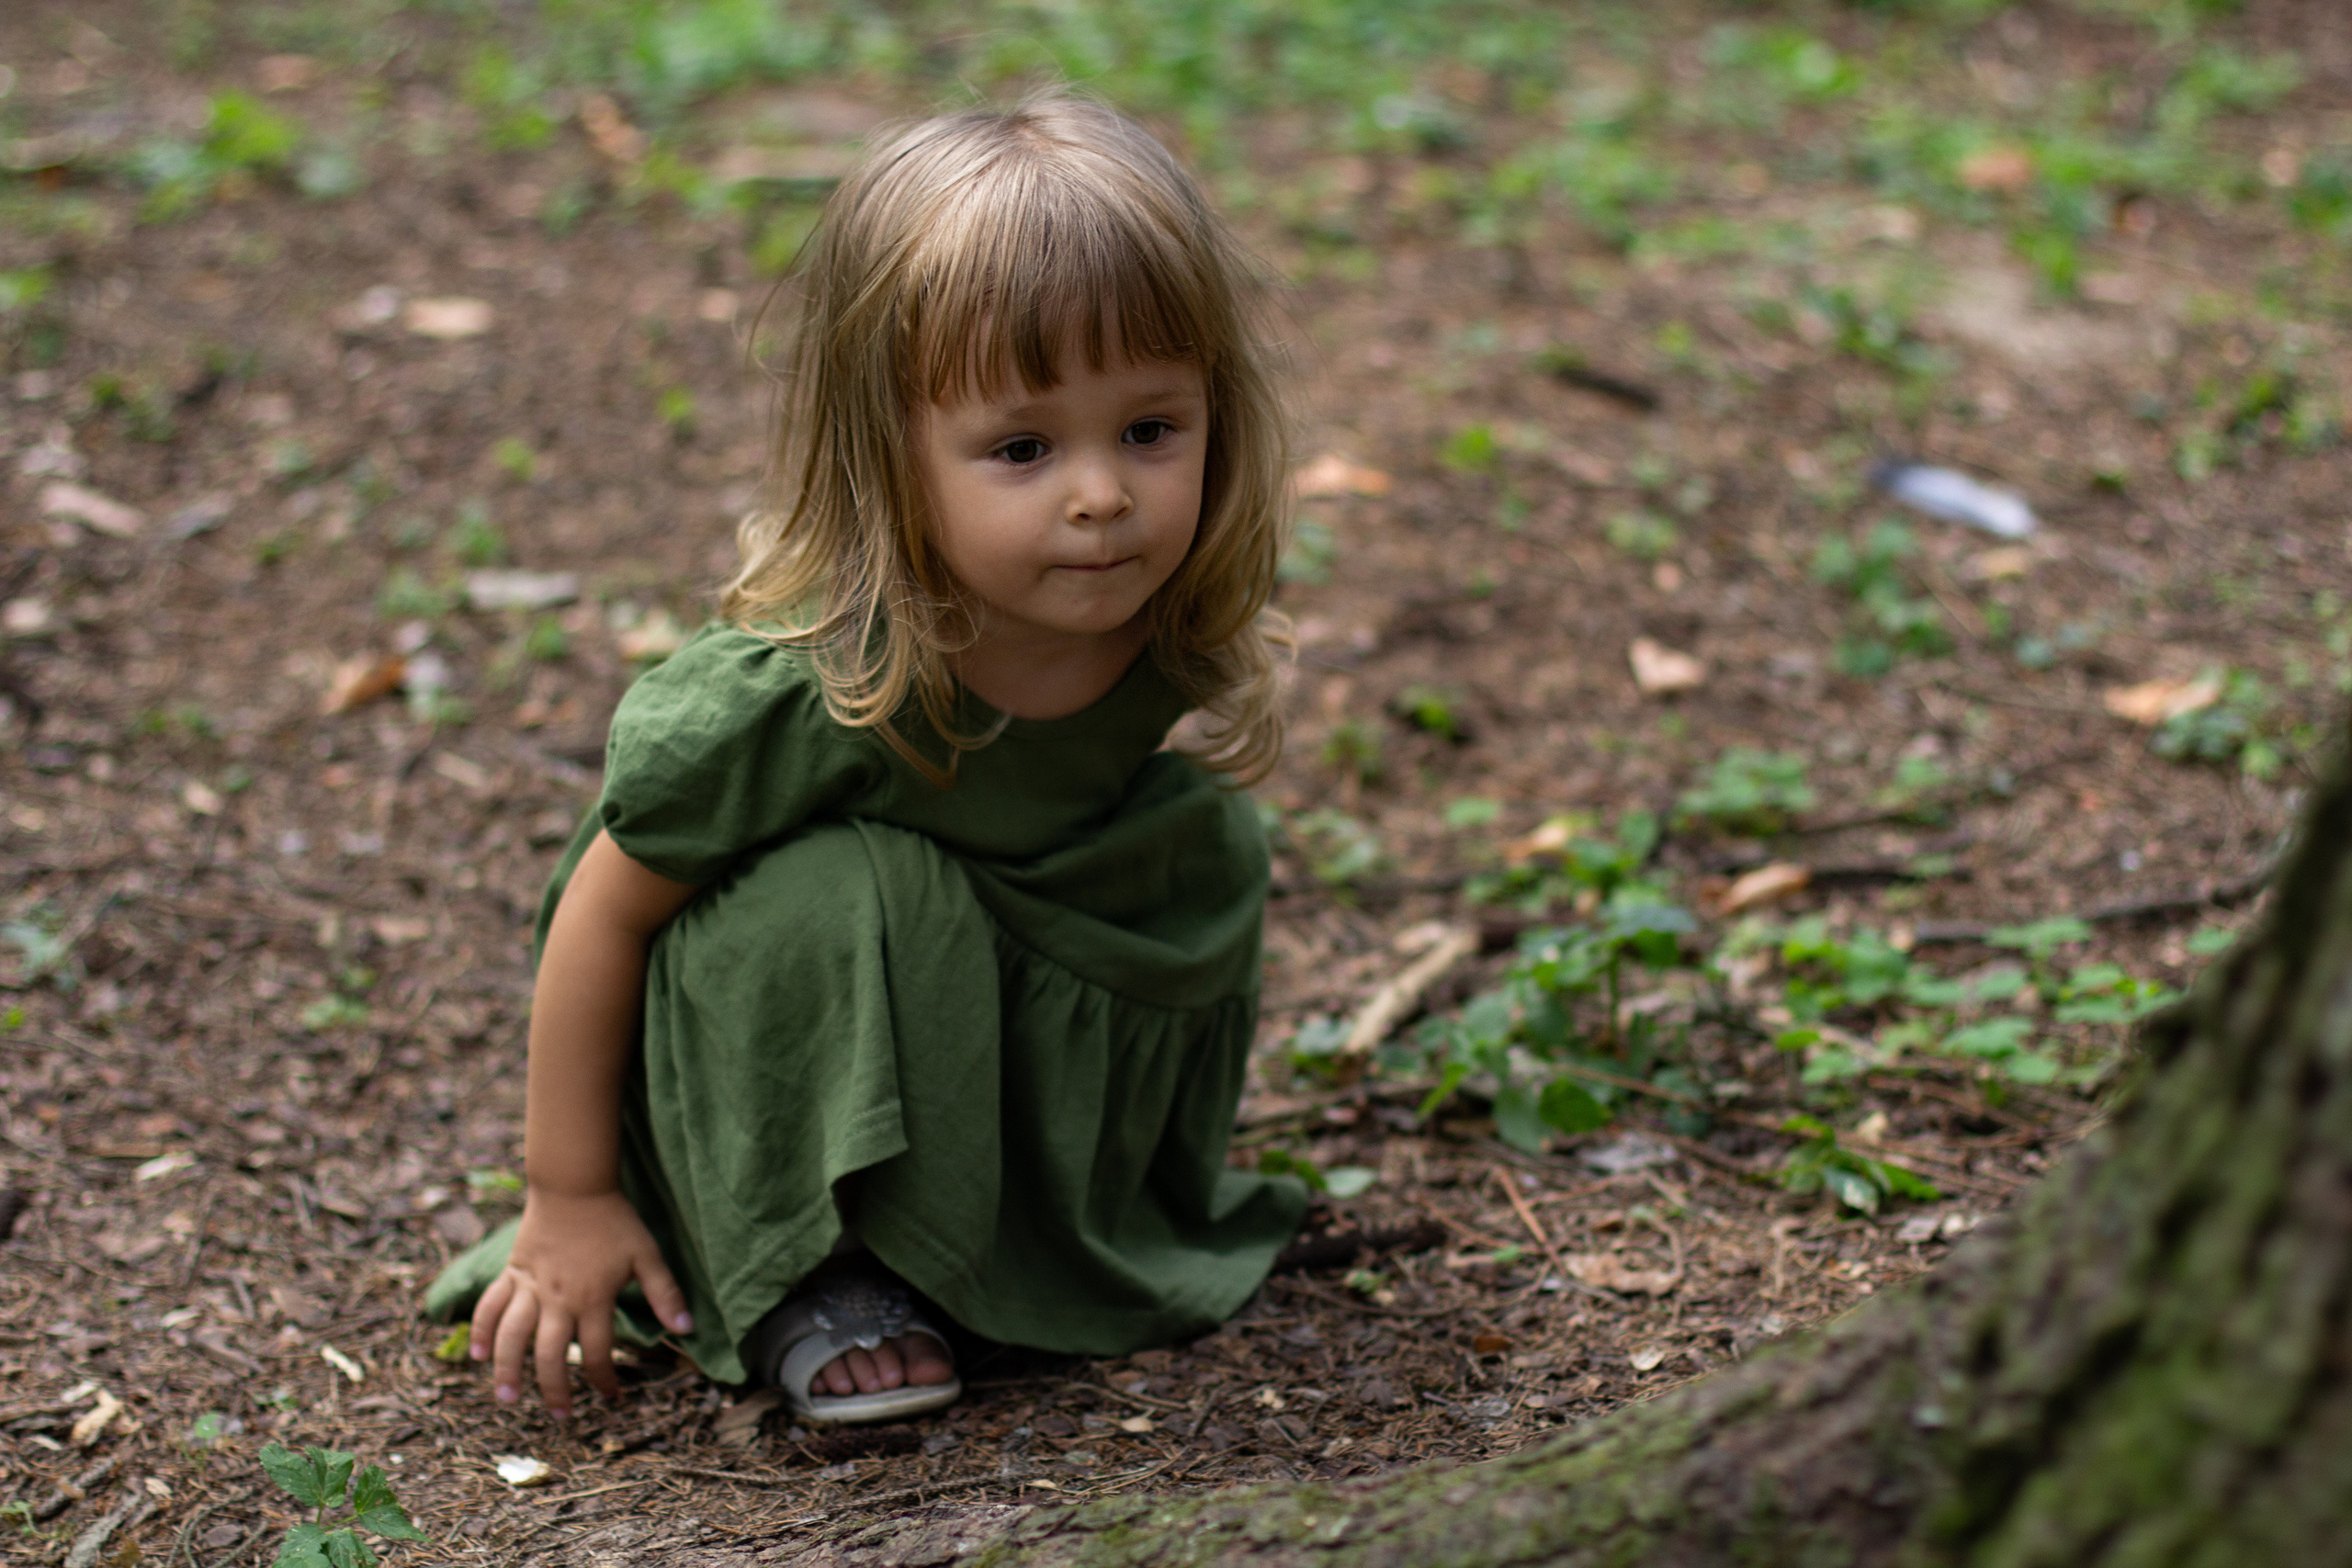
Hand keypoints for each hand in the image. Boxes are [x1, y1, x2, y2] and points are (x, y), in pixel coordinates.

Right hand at [469, 1188, 692, 1418]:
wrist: (574, 1185)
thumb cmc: (615, 1221)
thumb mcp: (647, 1255)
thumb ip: (666, 1293)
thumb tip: (687, 1328)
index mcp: (593, 1299)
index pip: (597, 1352)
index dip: (605, 1379)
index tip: (612, 1397)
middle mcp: (557, 1300)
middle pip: (551, 1355)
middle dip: (555, 1390)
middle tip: (561, 1416)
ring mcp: (530, 1288)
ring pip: (512, 1336)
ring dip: (508, 1369)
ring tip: (507, 1397)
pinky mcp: (512, 1273)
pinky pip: (490, 1306)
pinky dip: (481, 1330)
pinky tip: (476, 1355)